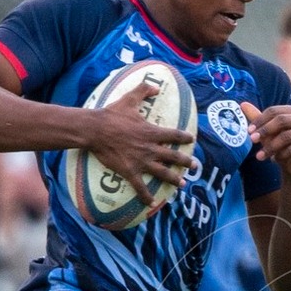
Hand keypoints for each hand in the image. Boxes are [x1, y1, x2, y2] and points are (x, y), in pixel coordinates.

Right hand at [79, 87, 196, 206]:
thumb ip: (143, 91)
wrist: (95, 130)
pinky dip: (146, 196)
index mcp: (152, 132)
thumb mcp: (129, 99)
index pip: (174, 135)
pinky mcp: (129, 171)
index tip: (191, 140)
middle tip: (194, 166)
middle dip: (186, 162)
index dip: (185, 138)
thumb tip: (155, 87)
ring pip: (163, 173)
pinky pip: (140, 187)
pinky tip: (152, 203)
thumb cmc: (112, 114)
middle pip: (174, 157)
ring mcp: (141, 161)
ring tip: (182, 183)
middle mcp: (150, 148)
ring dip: (174, 179)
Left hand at [242, 102, 290, 181]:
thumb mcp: (267, 132)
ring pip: (286, 136)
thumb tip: (242, 104)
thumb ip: (257, 118)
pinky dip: (281, 155)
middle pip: (282, 120)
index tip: (249, 131)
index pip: (274, 111)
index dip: (260, 120)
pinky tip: (275, 160)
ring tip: (259, 156)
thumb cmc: (280, 145)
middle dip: (265, 131)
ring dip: (270, 147)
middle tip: (252, 140)